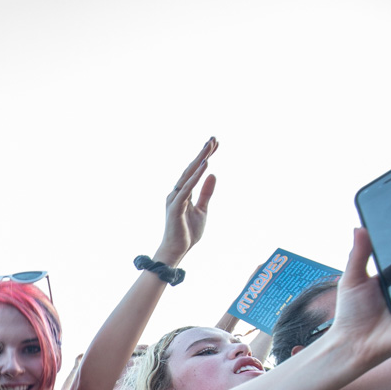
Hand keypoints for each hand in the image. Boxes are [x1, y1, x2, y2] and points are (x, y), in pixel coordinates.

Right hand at [155, 138, 217, 263]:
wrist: (176, 251)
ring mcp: (175, 199)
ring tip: (210, 146)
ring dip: (200, 159)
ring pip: (189, 174)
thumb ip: (206, 193)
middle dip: (203, 153)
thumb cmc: (187, 232)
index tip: (215, 144)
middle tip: (214, 138)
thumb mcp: (202, 210)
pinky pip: (188, 188)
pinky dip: (196, 176)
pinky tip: (205, 165)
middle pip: (191, 168)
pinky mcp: (176, 207)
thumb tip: (212, 175)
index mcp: (183, 193)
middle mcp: (177, 192)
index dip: (205, 156)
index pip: (195, 170)